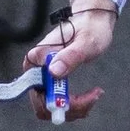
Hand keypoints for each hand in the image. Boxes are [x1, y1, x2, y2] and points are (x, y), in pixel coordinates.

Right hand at [18, 0, 115, 122]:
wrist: (92, 22)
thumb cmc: (89, 28)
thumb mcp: (86, 42)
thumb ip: (70, 55)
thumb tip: (53, 71)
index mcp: (37, 59)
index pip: (37, 93)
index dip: (57, 101)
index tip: (80, 97)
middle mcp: (35, 70)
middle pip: (43, 106)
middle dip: (68, 108)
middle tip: (92, 97)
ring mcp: (43, 77)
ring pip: (51, 108)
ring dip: (74, 108)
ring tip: (94, 94)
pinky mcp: (52, 82)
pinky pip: (58, 103)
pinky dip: (75, 105)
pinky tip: (91, 95)